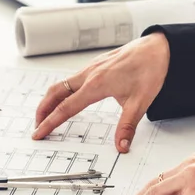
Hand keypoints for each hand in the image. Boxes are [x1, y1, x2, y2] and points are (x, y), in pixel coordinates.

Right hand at [33, 32, 169, 152]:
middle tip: (37, 125)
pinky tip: (65, 98)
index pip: (65, 108)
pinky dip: (61, 91)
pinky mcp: (95, 65)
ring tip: (47, 114)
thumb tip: (121, 146)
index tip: (40, 132)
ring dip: (50, 99)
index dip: (50, 122)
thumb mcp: (141, 102)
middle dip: (42, 110)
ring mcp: (90, 68)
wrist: (158, 48)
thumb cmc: (150, 70)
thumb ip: (127, 126)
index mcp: (96, 85)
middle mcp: (89, 75)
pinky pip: (71, 79)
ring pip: (61, 84)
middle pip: (55, 93)